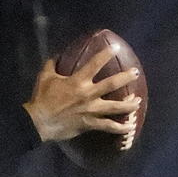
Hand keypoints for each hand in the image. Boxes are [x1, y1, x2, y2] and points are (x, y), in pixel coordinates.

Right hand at [22, 56, 140, 142]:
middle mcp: (88, 94)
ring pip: (115, 107)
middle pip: (112, 84)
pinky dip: (120, 128)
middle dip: (126, 78)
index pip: (95, 64)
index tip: (116, 48)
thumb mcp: (45, 77)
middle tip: (136, 73)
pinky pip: (108, 126)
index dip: (106, 55)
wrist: (39, 122)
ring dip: (129, 104)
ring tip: (138, 101)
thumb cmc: (42, 98)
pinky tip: (130, 127)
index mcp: (78, 81)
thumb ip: (52, 64)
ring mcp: (91, 110)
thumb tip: (57, 54)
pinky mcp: (90, 124)